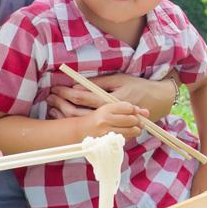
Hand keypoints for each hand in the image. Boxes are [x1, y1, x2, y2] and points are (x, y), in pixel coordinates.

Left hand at [47, 73, 176, 120]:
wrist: (156, 101)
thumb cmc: (138, 86)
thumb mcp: (120, 80)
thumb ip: (99, 83)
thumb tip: (79, 86)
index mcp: (108, 100)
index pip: (83, 97)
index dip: (67, 92)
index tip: (56, 87)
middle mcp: (107, 114)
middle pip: (78, 111)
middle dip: (61, 103)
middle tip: (49, 96)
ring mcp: (108, 123)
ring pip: (80, 121)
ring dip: (64, 114)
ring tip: (52, 107)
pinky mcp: (109, 127)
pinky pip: (88, 126)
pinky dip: (74, 121)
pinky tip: (64, 117)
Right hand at [79, 101, 148, 140]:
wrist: (81, 130)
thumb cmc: (98, 118)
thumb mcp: (110, 109)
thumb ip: (127, 109)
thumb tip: (146, 112)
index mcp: (106, 109)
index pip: (128, 107)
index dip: (134, 110)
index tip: (135, 112)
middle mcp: (106, 119)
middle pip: (132, 119)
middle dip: (137, 121)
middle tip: (137, 122)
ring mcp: (106, 132)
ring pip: (131, 131)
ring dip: (136, 130)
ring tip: (133, 129)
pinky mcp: (108, 142)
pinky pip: (126, 139)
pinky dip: (129, 137)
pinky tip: (125, 134)